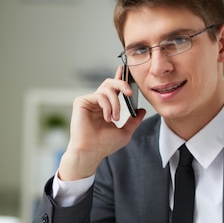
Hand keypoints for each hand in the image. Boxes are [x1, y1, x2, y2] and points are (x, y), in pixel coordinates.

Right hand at [58, 65, 145, 180]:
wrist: (91, 153)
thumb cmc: (104, 145)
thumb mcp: (124, 132)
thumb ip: (133, 121)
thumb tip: (142, 110)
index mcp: (105, 107)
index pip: (113, 89)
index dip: (119, 78)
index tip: (125, 70)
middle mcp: (96, 102)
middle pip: (110, 83)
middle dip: (122, 84)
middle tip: (129, 93)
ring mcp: (88, 101)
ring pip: (107, 89)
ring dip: (116, 103)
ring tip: (115, 118)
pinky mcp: (81, 101)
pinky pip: (100, 95)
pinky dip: (107, 106)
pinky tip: (107, 118)